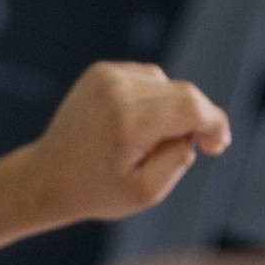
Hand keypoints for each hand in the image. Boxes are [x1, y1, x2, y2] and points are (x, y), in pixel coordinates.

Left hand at [17, 62, 229, 226]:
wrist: (46, 177)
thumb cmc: (96, 191)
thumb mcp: (146, 192)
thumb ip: (179, 159)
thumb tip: (194, 131)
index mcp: (128, 122)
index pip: (191, 107)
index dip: (215, 124)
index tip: (218, 146)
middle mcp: (117, 90)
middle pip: (184, 93)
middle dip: (200, 118)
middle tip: (203, 147)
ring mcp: (107, 76)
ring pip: (167, 84)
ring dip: (173, 109)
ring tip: (153, 142)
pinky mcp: (101, 71)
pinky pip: (148, 78)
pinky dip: (154, 99)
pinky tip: (139, 125)